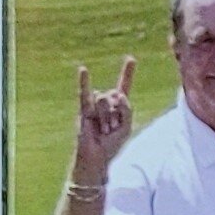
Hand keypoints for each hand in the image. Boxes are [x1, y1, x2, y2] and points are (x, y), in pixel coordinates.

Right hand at [74, 57, 134, 176]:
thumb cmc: (112, 144)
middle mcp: (106, 101)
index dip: (127, 72)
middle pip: (117, 95)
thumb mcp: (127, 127)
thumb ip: (127, 109)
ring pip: (105, 100)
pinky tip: (83, 69)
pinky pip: (84, 93)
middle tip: (112, 129)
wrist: (97, 156)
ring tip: (103, 130)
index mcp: (119, 106)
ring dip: (107, 118)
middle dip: (118, 114)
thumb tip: (118, 93)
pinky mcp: (83, 109)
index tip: (131, 58)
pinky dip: (84, 81)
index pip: (124, 86)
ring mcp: (94, 104)